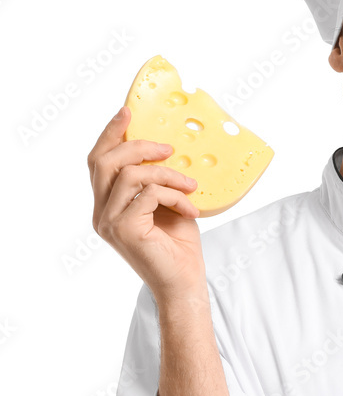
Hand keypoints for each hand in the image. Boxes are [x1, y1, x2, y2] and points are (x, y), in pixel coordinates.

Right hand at [87, 105, 206, 300]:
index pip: (99, 161)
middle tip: (167, 147)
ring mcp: (109, 222)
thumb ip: (157, 179)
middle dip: (137, 145)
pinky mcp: (124, 230)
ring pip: (130, 175)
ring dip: (167, 174)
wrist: (184, 283)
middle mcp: (101, 213)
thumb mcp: (168, 202)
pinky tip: (190, 209)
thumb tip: (165, 146)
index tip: (128, 112)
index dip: (110, 133)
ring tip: (190, 186)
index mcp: (107, 205)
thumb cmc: (178, 246)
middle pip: (105, 161)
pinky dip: (174, 195)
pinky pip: (149, 194)